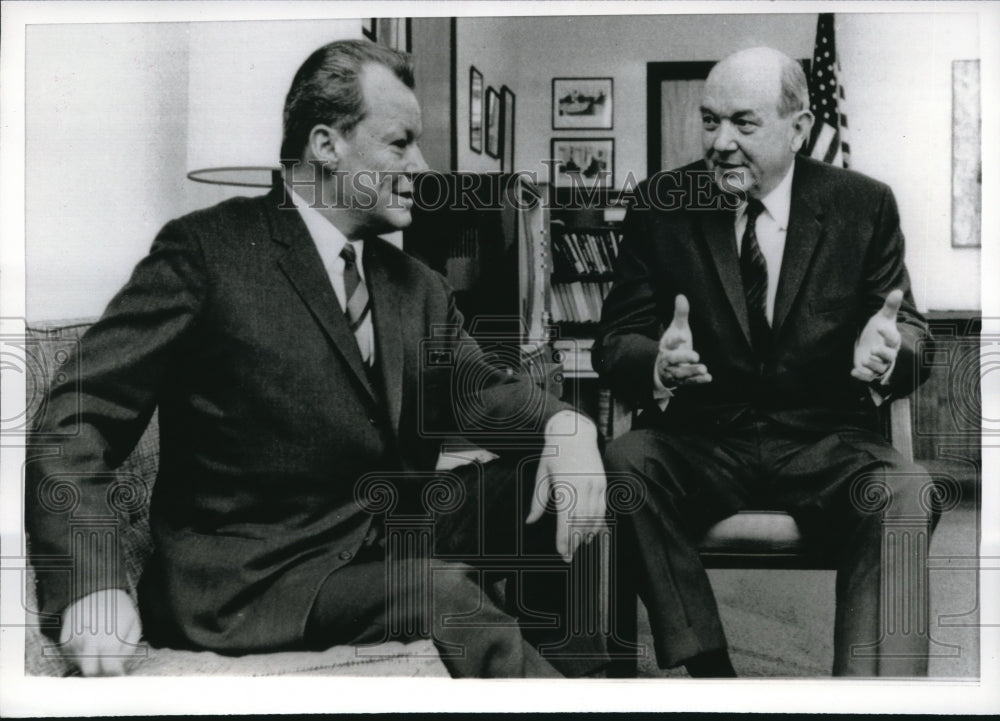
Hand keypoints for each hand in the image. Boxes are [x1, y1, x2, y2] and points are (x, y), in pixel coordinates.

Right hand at [59, 589, 142, 675]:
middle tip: (107, 666)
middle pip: (91, 672)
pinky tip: (88, 641)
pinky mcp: (63, 639)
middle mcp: (89, 642)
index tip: (118, 674)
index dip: (115, 675)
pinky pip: (70, 656)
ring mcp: (74, 641)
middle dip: (100, 673)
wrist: (95, 588)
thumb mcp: (134, 625)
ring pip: (80, 665)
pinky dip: (79, 654)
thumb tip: (119, 670)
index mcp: (110, 640)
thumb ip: (128, 650)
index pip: (110, 670)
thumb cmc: (119, 607)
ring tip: (99, 643)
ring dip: (90, 661)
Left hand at [527, 412, 606, 561]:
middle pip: (580, 522)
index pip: (565, 520)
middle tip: (568, 556)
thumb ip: (537, 500)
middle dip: (574, 541)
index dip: (564, 539)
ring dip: (586, 534)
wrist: (575, 433)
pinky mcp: (602, 482)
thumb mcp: (541, 474)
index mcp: (565, 484)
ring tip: (579, 546)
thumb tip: (530, 521)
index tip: (562, 553)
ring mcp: (595, 484)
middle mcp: (583, 486)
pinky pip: (602, 508)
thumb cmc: (554, 453)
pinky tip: (591, 532)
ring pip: (593, 517)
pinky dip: (598, 522)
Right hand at [655, 294, 711, 388]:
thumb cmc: (673, 345)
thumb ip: (680, 314)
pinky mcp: (680, 381)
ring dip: (692, 372)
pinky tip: (708, 377)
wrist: (662, 367)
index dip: (674, 340)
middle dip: (683, 358)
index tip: (682, 336)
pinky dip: (697, 381)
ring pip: (680, 373)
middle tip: (696, 355)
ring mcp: (673, 371)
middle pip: (673, 359)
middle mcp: (668, 359)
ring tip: (703, 368)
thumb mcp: (676, 329)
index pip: (668, 342)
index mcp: (666, 346)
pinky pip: (688, 382)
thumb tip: (681, 295)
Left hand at [852, 289, 902, 383]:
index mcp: (892, 340)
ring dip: (871, 365)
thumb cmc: (877, 330)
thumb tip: (897, 291)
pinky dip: (862, 376)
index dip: (887, 334)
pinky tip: (853, 371)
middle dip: (882, 354)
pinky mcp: (869, 370)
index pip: (893, 339)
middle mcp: (888, 353)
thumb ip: (890, 306)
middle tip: (873, 349)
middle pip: (889, 357)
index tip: (878, 327)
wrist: (868, 342)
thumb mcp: (883, 317)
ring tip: (864, 359)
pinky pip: (869, 377)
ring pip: (879, 368)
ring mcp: (879, 363)